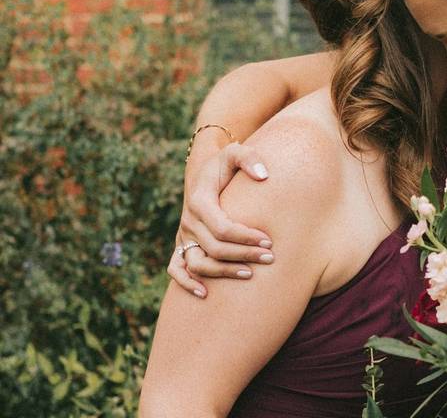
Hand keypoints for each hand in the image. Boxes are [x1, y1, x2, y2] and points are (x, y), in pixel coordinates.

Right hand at [167, 143, 274, 297]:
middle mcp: (188, 221)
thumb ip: (250, 158)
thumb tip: (263, 176)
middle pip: (214, 248)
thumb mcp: (236, 152)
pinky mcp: (182, 244)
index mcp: (199, 201)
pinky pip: (175, 269)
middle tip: (270, 258)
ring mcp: (184, 235)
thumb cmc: (226, 164)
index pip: (222, 228)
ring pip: (198, 263)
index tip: (269, 240)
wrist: (205, 172)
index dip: (245, 237)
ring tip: (250, 274)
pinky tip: (205, 294)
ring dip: (223, 272)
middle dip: (244, 255)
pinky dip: (187, 283)